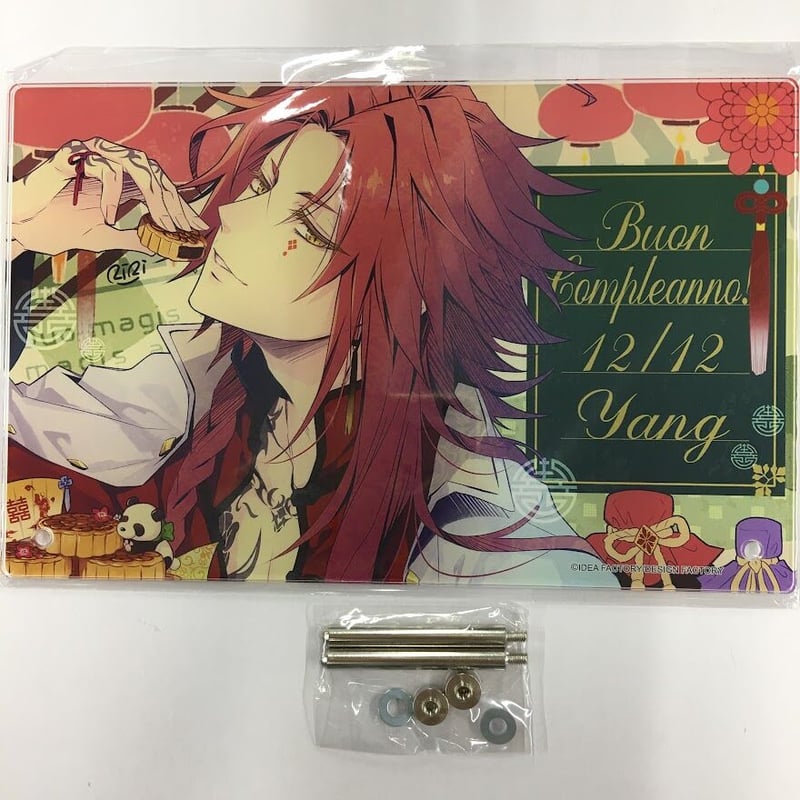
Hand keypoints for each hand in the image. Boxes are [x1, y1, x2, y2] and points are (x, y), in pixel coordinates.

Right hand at [11, 138, 207, 256]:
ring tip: (158, 224)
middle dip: (174, 203)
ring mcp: (93, 156)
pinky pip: (105, 168)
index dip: (180, 206)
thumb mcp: (106, 237)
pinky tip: (109, 216)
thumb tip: (163, 247)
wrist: (27, 224)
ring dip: (152, 198)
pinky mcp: (74, 156)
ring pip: (137, 166)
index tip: (197, 227)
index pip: (159, 188)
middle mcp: (111, 164)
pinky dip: (112, 194)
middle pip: (154, 175)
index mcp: (121, 181)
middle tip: (185, 228)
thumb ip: (135, 238)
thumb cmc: (62, 227)